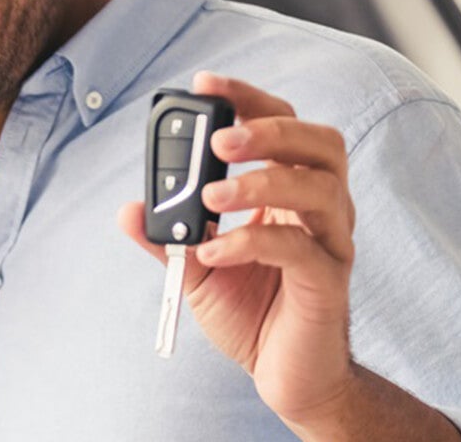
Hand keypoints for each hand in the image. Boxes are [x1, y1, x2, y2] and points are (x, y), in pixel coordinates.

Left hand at [117, 72, 358, 422]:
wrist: (288, 378)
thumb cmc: (252, 315)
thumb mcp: (197, 270)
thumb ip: (167, 237)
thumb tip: (129, 209)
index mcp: (293, 192)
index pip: (285, 124)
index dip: (248, 98)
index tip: (204, 84)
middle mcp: (321, 209)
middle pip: (320, 143)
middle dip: (269, 129)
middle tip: (219, 138)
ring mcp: (331, 244)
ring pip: (319, 188)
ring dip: (261, 182)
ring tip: (211, 196)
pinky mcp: (328, 282)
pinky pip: (298, 248)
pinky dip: (250, 242)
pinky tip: (212, 253)